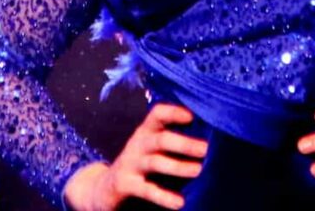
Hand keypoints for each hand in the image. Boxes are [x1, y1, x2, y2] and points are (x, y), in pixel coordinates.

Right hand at [62, 102, 207, 210]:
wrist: (104, 188)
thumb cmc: (140, 164)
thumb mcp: (151, 147)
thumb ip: (171, 139)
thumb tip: (210, 139)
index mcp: (146, 131)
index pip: (158, 114)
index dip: (174, 112)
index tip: (193, 116)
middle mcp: (138, 144)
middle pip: (161, 139)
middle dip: (184, 143)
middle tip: (206, 149)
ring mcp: (131, 164)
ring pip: (156, 162)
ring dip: (178, 167)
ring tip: (198, 171)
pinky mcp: (125, 185)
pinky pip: (147, 190)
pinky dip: (163, 196)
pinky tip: (179, 202)